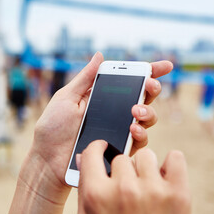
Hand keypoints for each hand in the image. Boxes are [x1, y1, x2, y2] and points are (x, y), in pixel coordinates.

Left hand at [33, 53, 171, 185]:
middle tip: (150, 85)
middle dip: (152, 89)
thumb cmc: (53, 127)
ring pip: (146, 119)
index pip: (128, 81)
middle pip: (143, 98)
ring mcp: (117, 130)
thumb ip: (85, 79)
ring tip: (137, 110)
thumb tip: (99, 55)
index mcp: (101, 96)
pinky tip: (133, 129)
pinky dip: (140, 133)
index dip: (149, 73)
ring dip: (148, 112)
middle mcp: (113, 112)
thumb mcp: (67, 97)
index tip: (165, 66)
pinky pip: (138, 141)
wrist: (48, 159)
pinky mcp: (118, 148)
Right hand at [77, 140, 190, 213]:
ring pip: (147, 156)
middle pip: (121, 157)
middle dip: (123, 172)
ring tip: (146, 191)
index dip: (97, 150)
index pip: (92, 151)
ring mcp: (153, 191)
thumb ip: (84, 187)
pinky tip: (164, 181)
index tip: (102, 150)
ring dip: (145, 170)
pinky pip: (175, 157)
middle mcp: (123, 190)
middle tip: (128, 192)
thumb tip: (82, 157)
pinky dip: (171, 166)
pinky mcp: (179, 195)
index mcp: (96, 195)